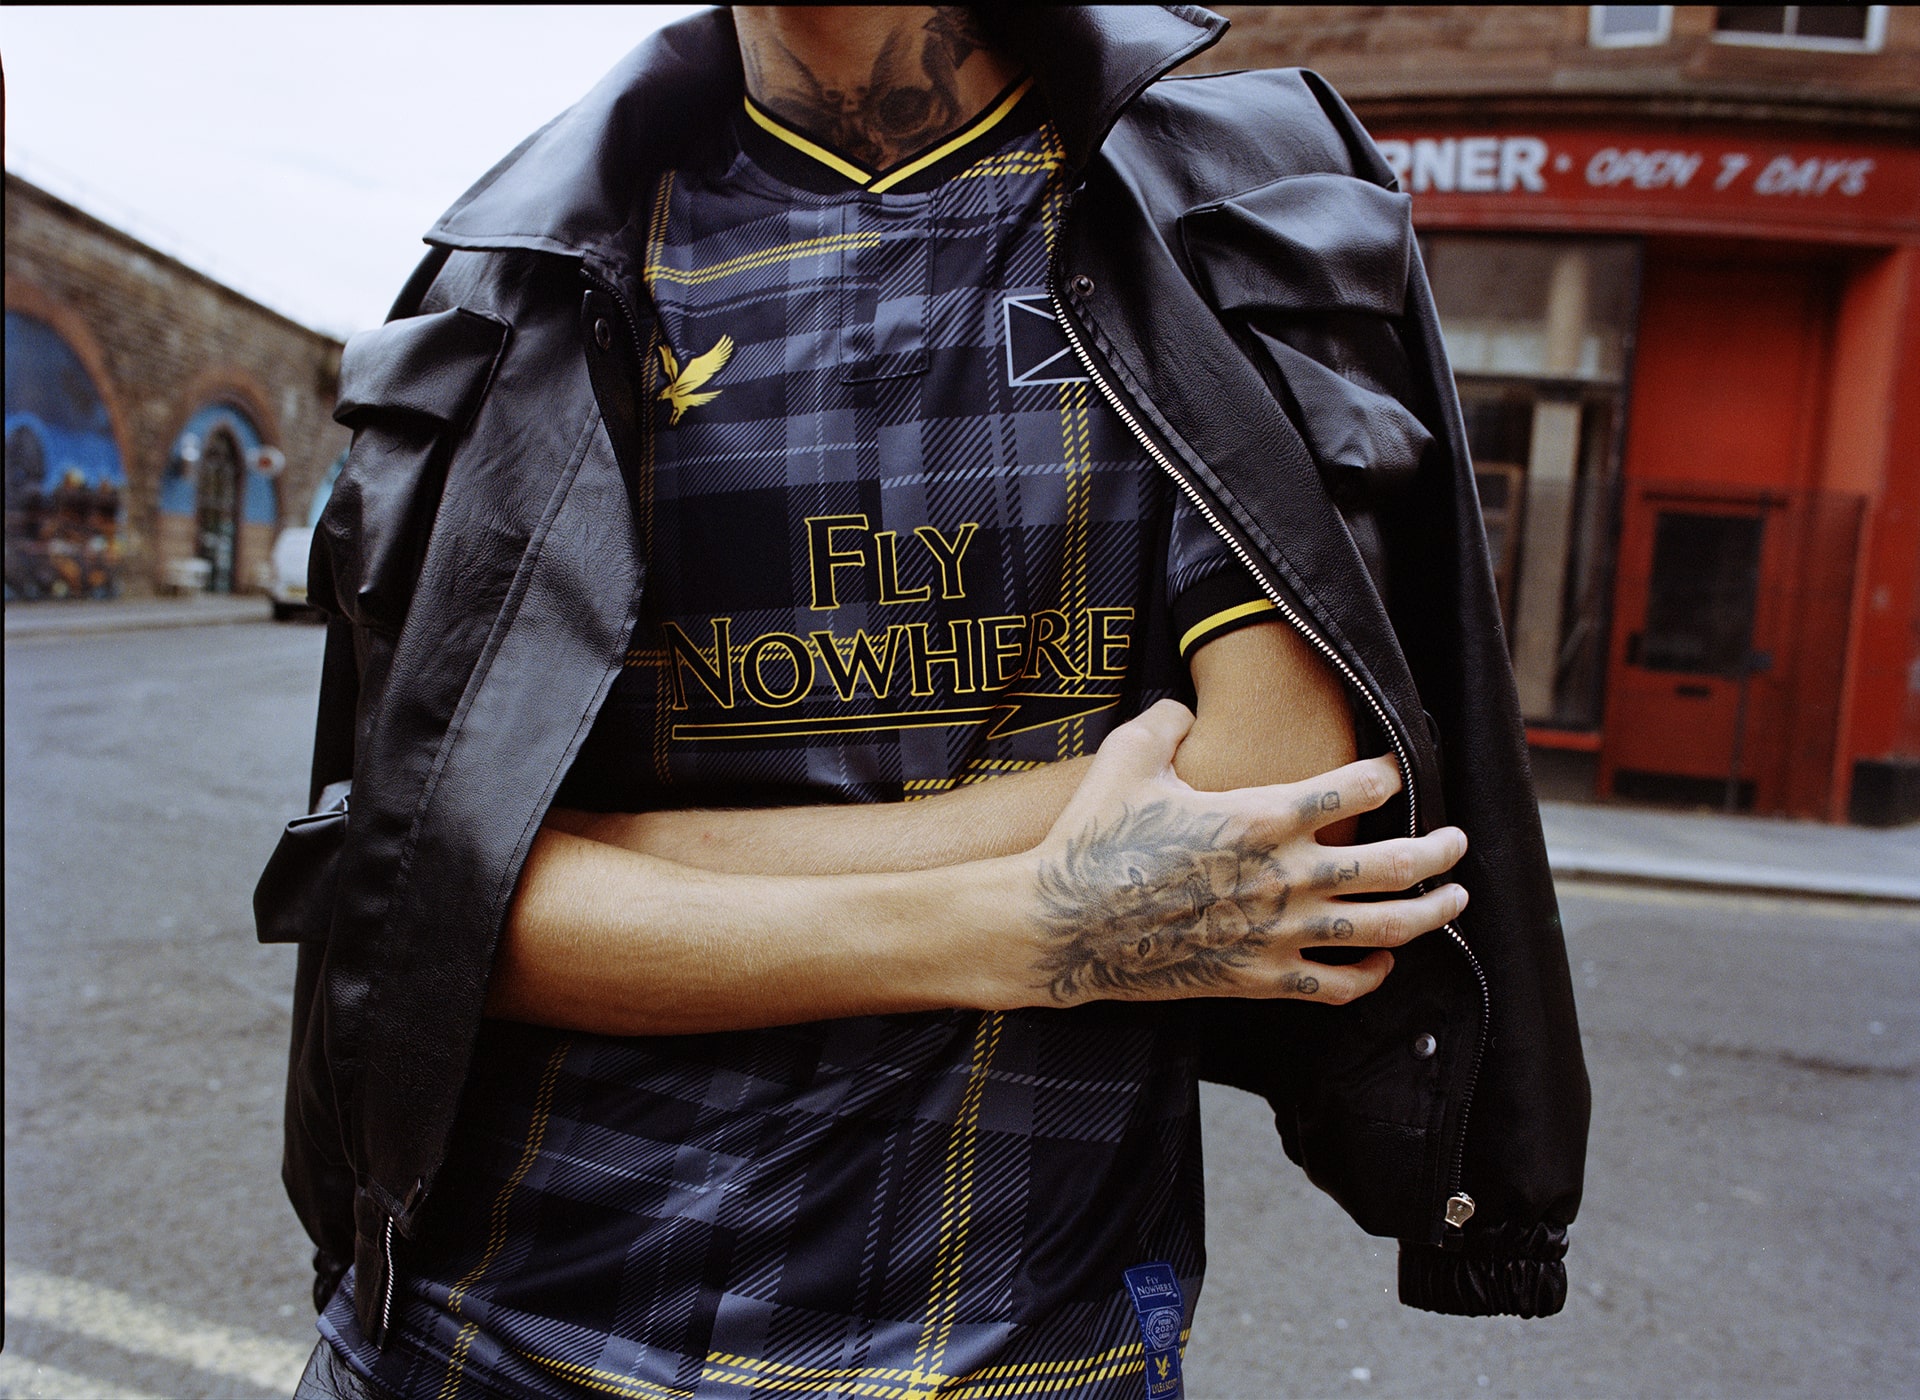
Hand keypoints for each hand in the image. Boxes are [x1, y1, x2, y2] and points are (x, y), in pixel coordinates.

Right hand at [1012, 699, 1465, 1007]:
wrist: (1063, 927)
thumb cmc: (1093, 838)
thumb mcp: (1126, 758)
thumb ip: (1167, 722)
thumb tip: (1182, 707)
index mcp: (1261, 814)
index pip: (1357, 786)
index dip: (1388, 772)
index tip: (1395, 768)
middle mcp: (1284, 875)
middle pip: (1394, 864)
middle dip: (1439, 851)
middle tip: (1457, 841)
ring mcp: (1277, 932)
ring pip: (1384, 929)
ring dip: (1430, 913)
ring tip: (1454, 899)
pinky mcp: (1259, 978)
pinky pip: (1338, 985)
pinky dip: (1372, 975)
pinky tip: (1384, 962)